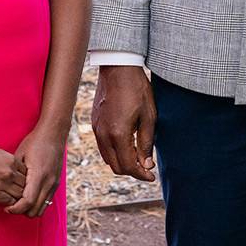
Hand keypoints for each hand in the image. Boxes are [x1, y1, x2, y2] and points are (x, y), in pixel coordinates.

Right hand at [0, 134, 28, 203]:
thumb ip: (7, 163)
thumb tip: (12, 172)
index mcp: (12, 160)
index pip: (26, 174)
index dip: (23, 180)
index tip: (17, 184)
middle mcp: (10, 171)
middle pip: (25, 185)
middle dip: (22, 190)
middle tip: (16, 194)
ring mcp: (2, 182)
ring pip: (19, 195)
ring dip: (16, 198)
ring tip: (11, 199)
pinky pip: (8, 201)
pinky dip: (7, 203)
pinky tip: (2, 201)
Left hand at [6, 121, 67, 216]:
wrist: (54, 133)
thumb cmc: (35, 142)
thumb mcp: (20, 156)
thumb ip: (15, 174)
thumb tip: (5, 189)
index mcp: (38, 175)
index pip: (27, 202)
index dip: (15, 209)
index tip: (6, 208)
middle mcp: (49, 182)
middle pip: (35, 210)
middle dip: (22, 211)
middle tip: (11, 205)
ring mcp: (54, 184)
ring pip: (42, 208)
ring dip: (30, 209)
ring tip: (19, 202)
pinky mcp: (56, 183)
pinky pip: (47, 201)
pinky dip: (37, 203)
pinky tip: (28, 196)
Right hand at [91, 65, 156, 181]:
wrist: (118, 68)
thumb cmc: (137, 90)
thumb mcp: (149, 116)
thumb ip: (146, 143)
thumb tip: (146, 165)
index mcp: (118, 134)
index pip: (128, 166)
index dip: (141, 175)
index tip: (152, 176)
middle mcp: (104, 135)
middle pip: (116, 167)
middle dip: (132, 171)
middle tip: (146, 169)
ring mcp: (96, 129)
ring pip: (108, 159)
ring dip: (122, 163)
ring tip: (138, 159)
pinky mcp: (94, 123)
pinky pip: (103, 147)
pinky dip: (114, 153)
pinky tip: (126, 146)